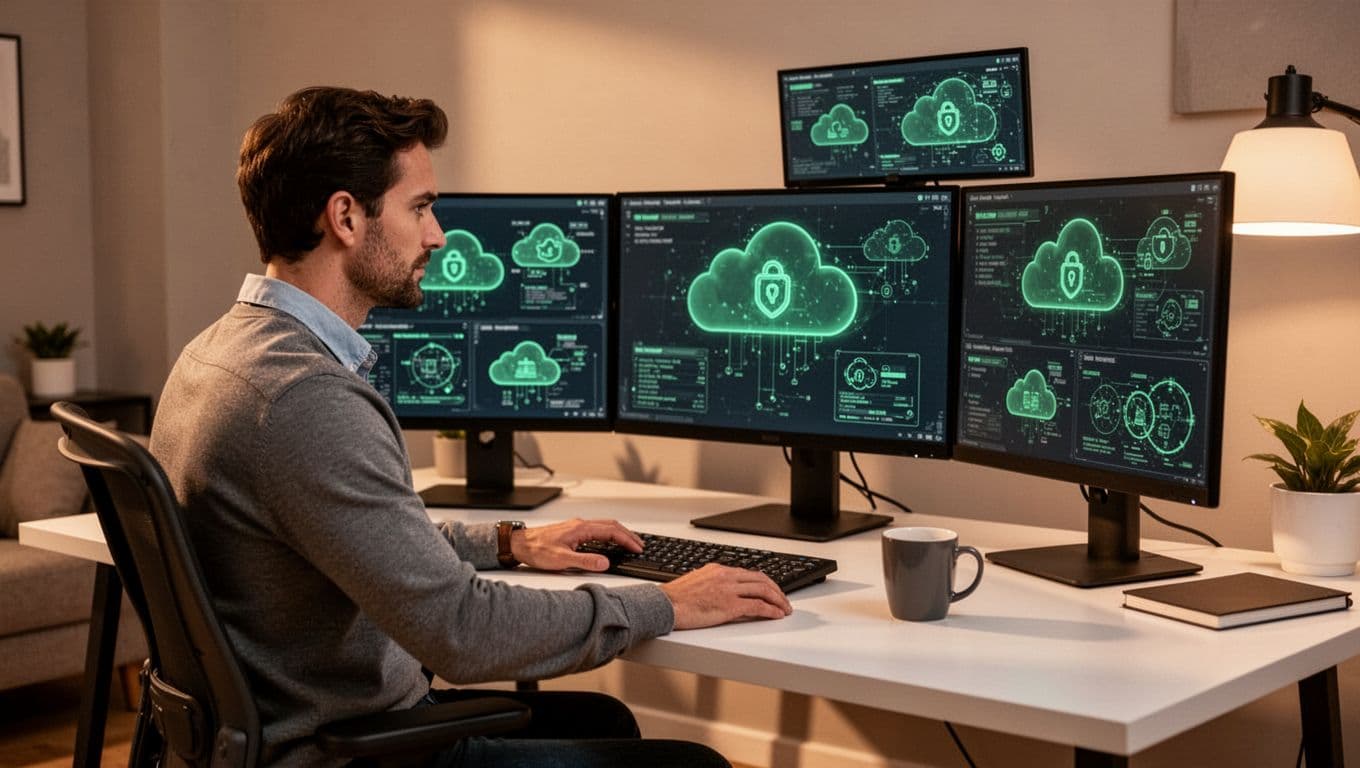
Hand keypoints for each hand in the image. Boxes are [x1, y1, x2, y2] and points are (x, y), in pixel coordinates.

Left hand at [512, 518, 642, 571]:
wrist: (518, 544)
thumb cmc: (536, 549)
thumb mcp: (562, 560)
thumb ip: (585, 562)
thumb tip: (605, 563)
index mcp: (580, 529)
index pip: (611, 531)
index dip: (627, 540)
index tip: (637, 548)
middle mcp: (580, 525)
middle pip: (611, 526)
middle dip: (628, 535)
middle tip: (639, 545)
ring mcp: (576, 527)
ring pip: (604, 526)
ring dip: (619, 534)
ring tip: (629, 543)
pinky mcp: (572, 531)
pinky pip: (596, 530)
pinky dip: (608, 535)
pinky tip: (608, 543)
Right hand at [660, 563, 792, 628]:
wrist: (664, 605)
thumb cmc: (674, 599)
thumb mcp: (696, 583)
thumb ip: (712, 584)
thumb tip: (721, 592)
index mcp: (718, 569)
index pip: (749, 573)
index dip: (764, 582)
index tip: (771, 590)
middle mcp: (726, 576)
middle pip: (761, 579)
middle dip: (777, 590)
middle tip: (784, 600)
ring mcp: (729, 590)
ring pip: (763, 590)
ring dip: (778, 600)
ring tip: (785, 609)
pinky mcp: (729, 606)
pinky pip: (757, 606)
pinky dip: (771, 610)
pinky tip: (777, 615)